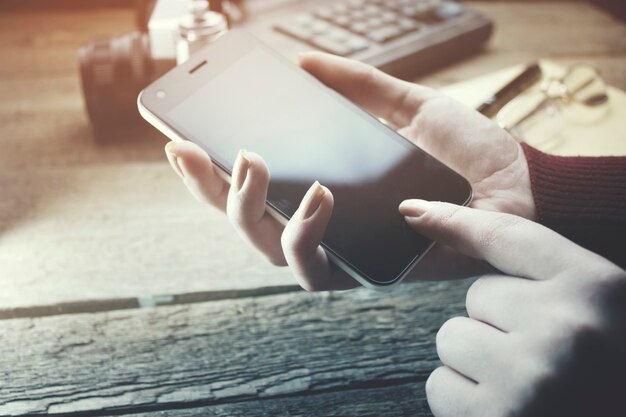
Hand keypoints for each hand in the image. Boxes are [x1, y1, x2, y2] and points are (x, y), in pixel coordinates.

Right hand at [164, 52, 535, 289]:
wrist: (518, 187)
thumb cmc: (464, 153)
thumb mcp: (405, 106)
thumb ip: (356, 86)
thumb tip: (302, 61)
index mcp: (324, 187)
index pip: (256, 186)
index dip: (211, 171)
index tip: (181, 141)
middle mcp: (325, 225)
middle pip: (247, 222)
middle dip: (213, 191)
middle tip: (197, 152)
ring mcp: (342, 251)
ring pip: (269, 250)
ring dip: (248, 209)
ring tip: (250, 163)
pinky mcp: (366, 273)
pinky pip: (318, 270)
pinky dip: (306, 235)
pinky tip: (317, 196)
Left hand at [399, 199, 625, 416]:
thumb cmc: (604, 372)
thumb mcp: (598, 309)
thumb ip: (543, 273)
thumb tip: (424, 215)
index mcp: (597, 289)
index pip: (509, 236)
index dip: (458, 220)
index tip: (414, 211)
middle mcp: (565, 328)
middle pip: (476, 295)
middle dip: (497, 324)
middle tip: (542, 356)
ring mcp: (529, 377)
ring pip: (451, 339)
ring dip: (476, 363)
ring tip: (527, 386)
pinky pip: (439, 386)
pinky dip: (462, 401)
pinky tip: (507, 410)